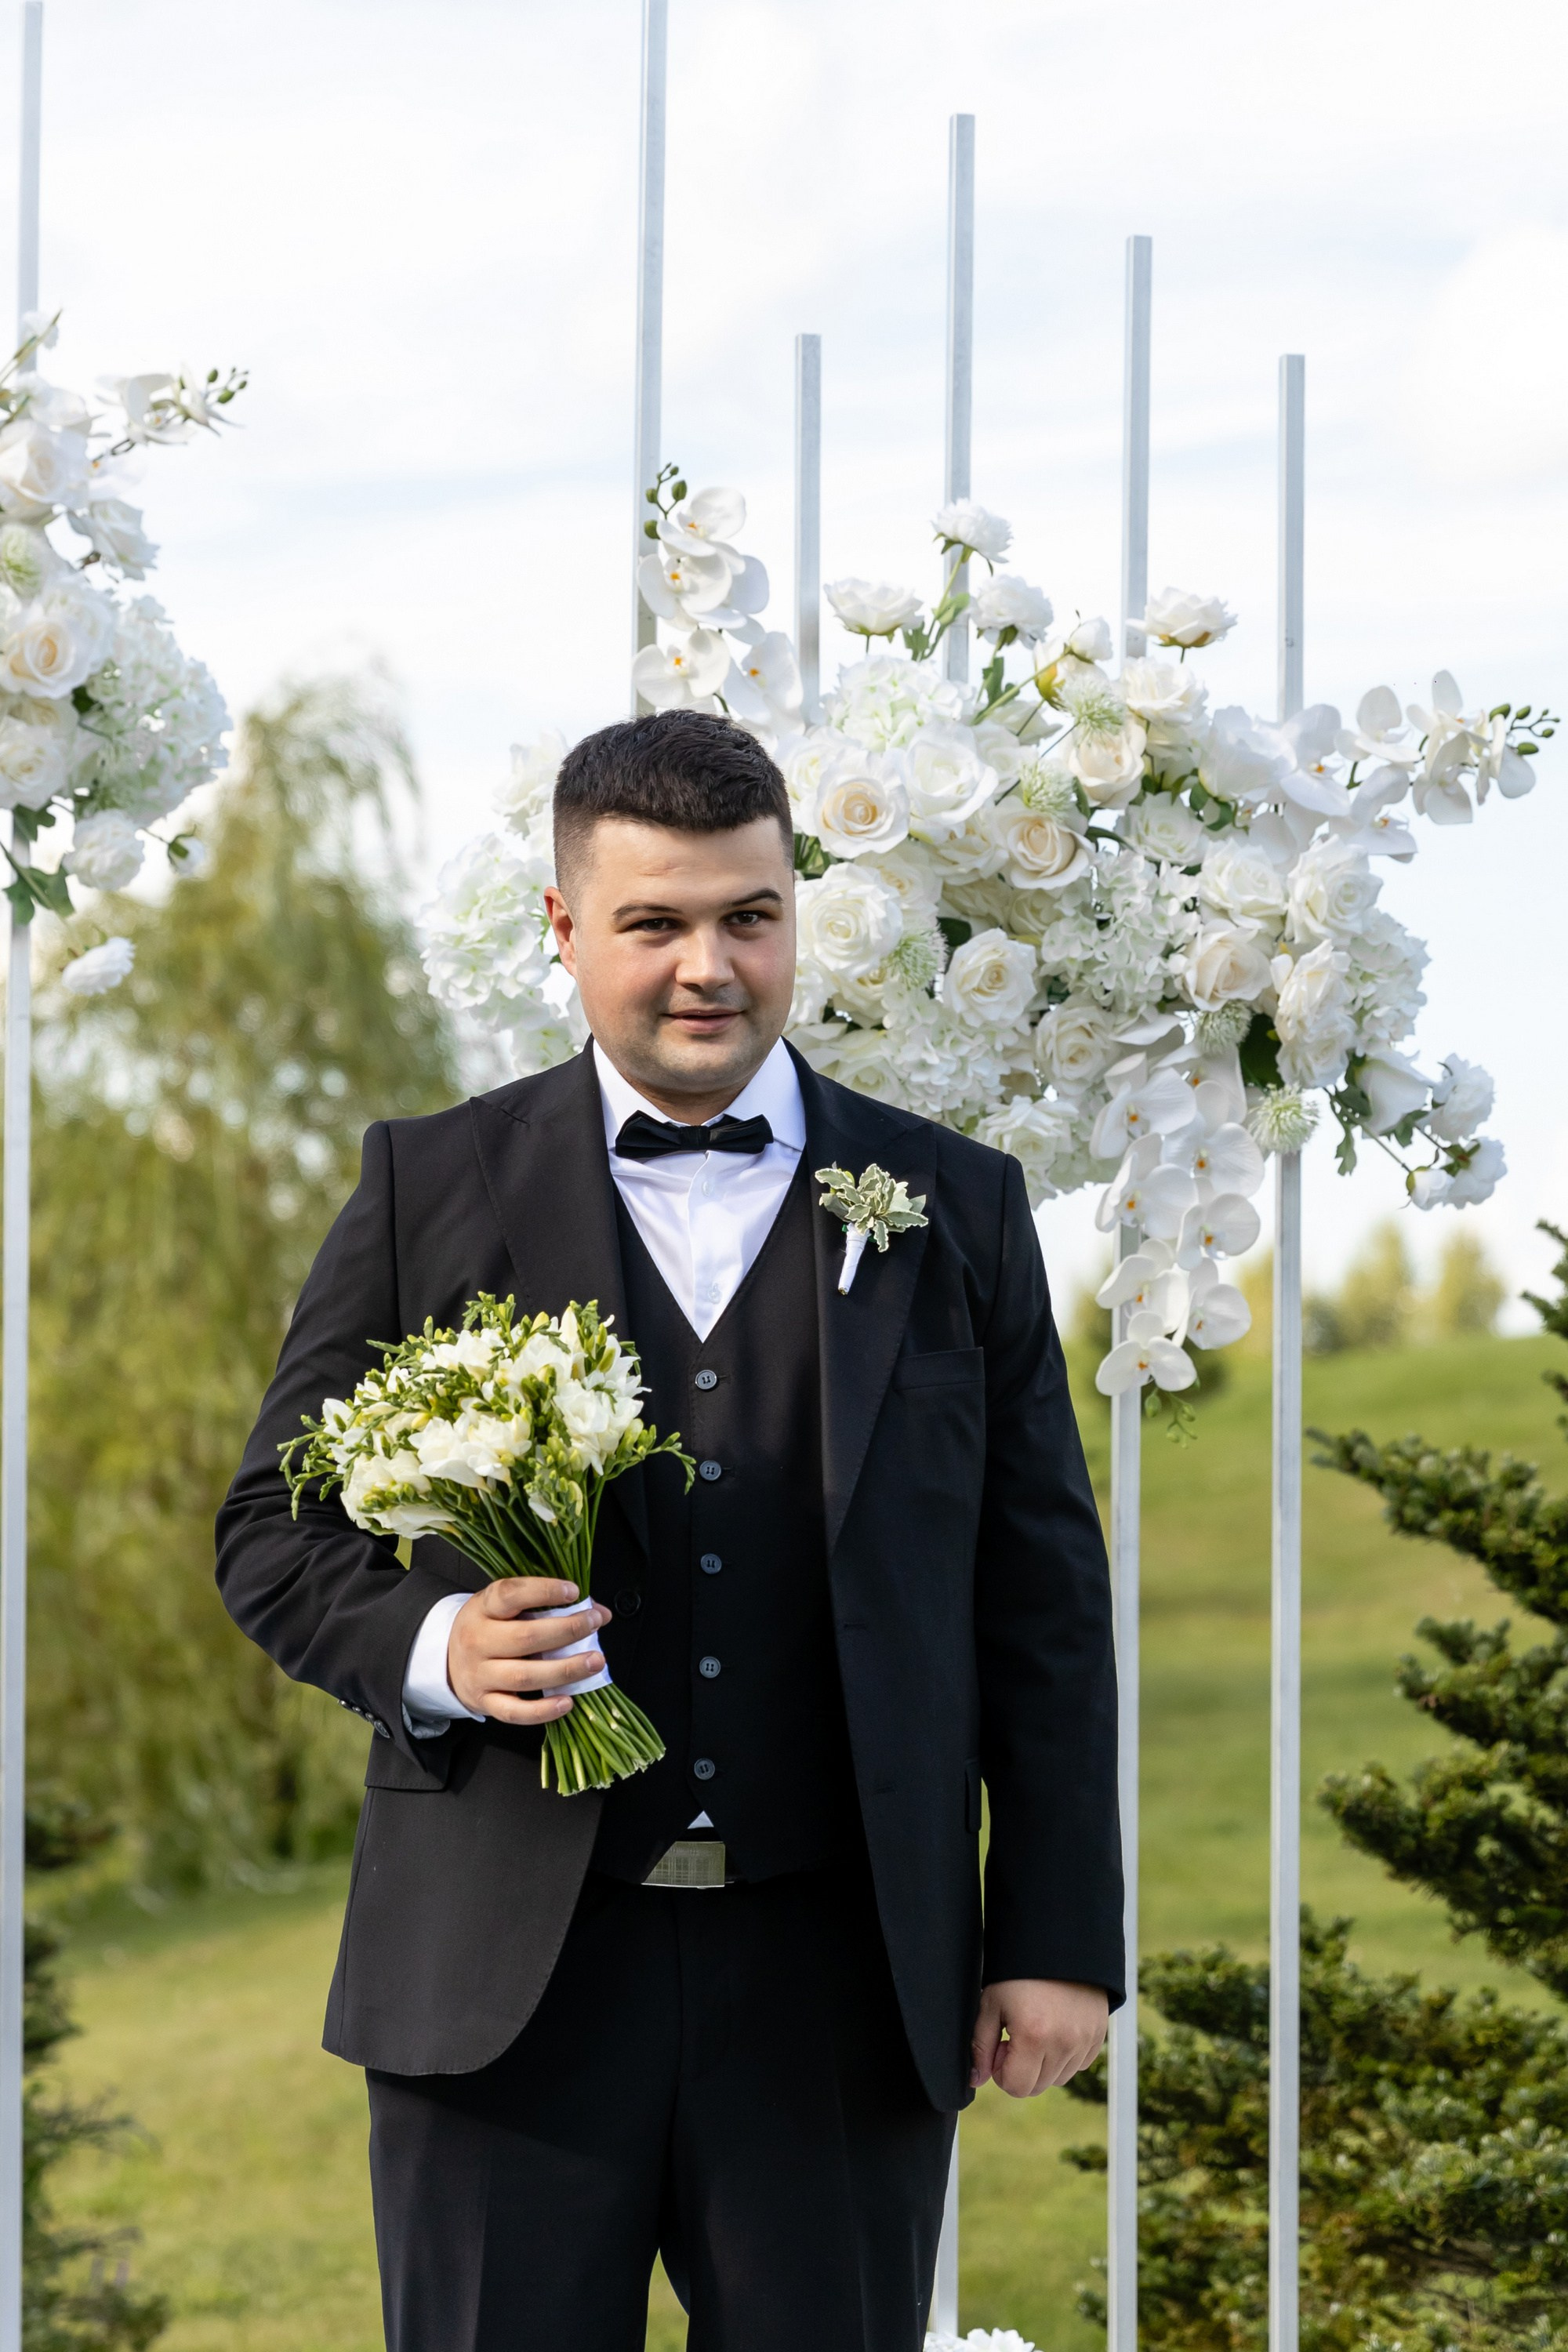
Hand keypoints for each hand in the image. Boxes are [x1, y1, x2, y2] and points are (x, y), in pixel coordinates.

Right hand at [446, 1579, 609, 1725]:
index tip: (573, 1591)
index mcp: (483, 1608)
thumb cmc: (488, 1627)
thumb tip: (599, 1612)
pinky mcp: (484, 1702)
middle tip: (595, 1623)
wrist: (446, 1659)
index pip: (510, 1594)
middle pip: (524, 1637)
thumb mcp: (507, 1607)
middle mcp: (477, 1640)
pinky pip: (514, 1712)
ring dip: (565, 1670)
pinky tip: (568, 1701)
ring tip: (595, 1661)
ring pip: (524, 1676)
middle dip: (566, 1631)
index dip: (543, 1591)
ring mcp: (479, 1674)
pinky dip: (542, 1711)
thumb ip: (549, 1604)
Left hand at [969, 1978, 1108, 2096]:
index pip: (1016, 2087)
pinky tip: (1056, 2027)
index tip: (1002, 2045)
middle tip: (1016, 2036)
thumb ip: (980, 2046)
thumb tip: (976, 2081)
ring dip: (1044, 2064)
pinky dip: (1065, 2055)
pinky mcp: (1098, 2035)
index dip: (1002, 2071)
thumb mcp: (991, 2003)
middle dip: (1022, 2069)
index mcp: (1034, 2036)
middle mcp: (1064, 2044)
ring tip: (1037, 2030)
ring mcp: (1085, 2041)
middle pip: (1037, 2087)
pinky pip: (1078, 2064)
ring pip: (1059, 2078)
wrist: (1057, 1943)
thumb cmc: (1018, 1972)